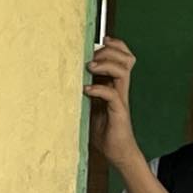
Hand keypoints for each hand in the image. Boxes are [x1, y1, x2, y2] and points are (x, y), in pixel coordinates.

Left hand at [85, 37, 144, 170]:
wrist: (117, 152)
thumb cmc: (104, 131)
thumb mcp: (90, 106)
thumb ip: (85, 92)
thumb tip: (67, 80)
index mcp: (115, 85)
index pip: (123, 58)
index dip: (116, 45)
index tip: (102, 40)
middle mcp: (121, 89)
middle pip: (126, 59)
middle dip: (109, 51)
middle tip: (92, 58)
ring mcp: (120, 99)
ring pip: (123, 71)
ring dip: (106, 65)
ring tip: (90, 68)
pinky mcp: (118, 112)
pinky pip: (112, 94)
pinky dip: (98, 89)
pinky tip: (86, 90)